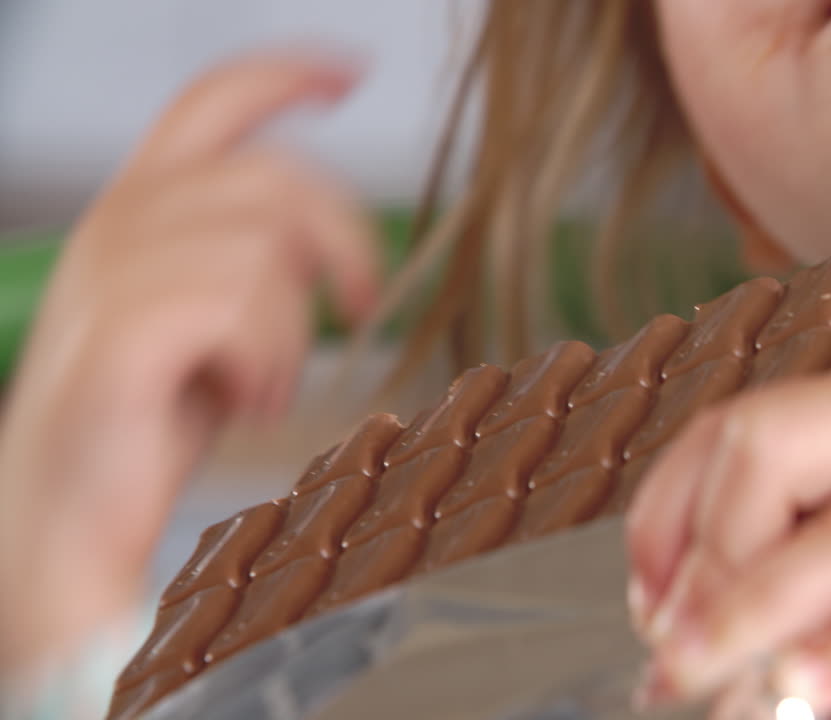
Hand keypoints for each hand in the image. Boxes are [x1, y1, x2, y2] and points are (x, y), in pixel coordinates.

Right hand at [0, 52, 378, 668]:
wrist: (72, 511)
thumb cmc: (150, 415)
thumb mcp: (218, 315)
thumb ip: (256, 253)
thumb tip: (333, 233)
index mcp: (142, 207)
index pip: (211, 101)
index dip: (284, 75)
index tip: (348, 76)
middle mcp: (121, 223)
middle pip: (276, 178)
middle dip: (344, 245)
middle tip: (358, 308)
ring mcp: (112, 276)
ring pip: (268, 253)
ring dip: (291, 334)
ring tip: (261, 384)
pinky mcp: (121, 334)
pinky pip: (241, 306)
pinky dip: (268, 363)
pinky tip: (245, 401)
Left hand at [626, 366, 830, 718]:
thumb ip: (795, 584)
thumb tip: (681, 638)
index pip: (736, 426)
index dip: (669, 515)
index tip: (647, 607)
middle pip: (771, 449)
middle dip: (711, 569)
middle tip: (676, 664)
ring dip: (769, 622)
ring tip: (726, 696)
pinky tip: (821, 694)